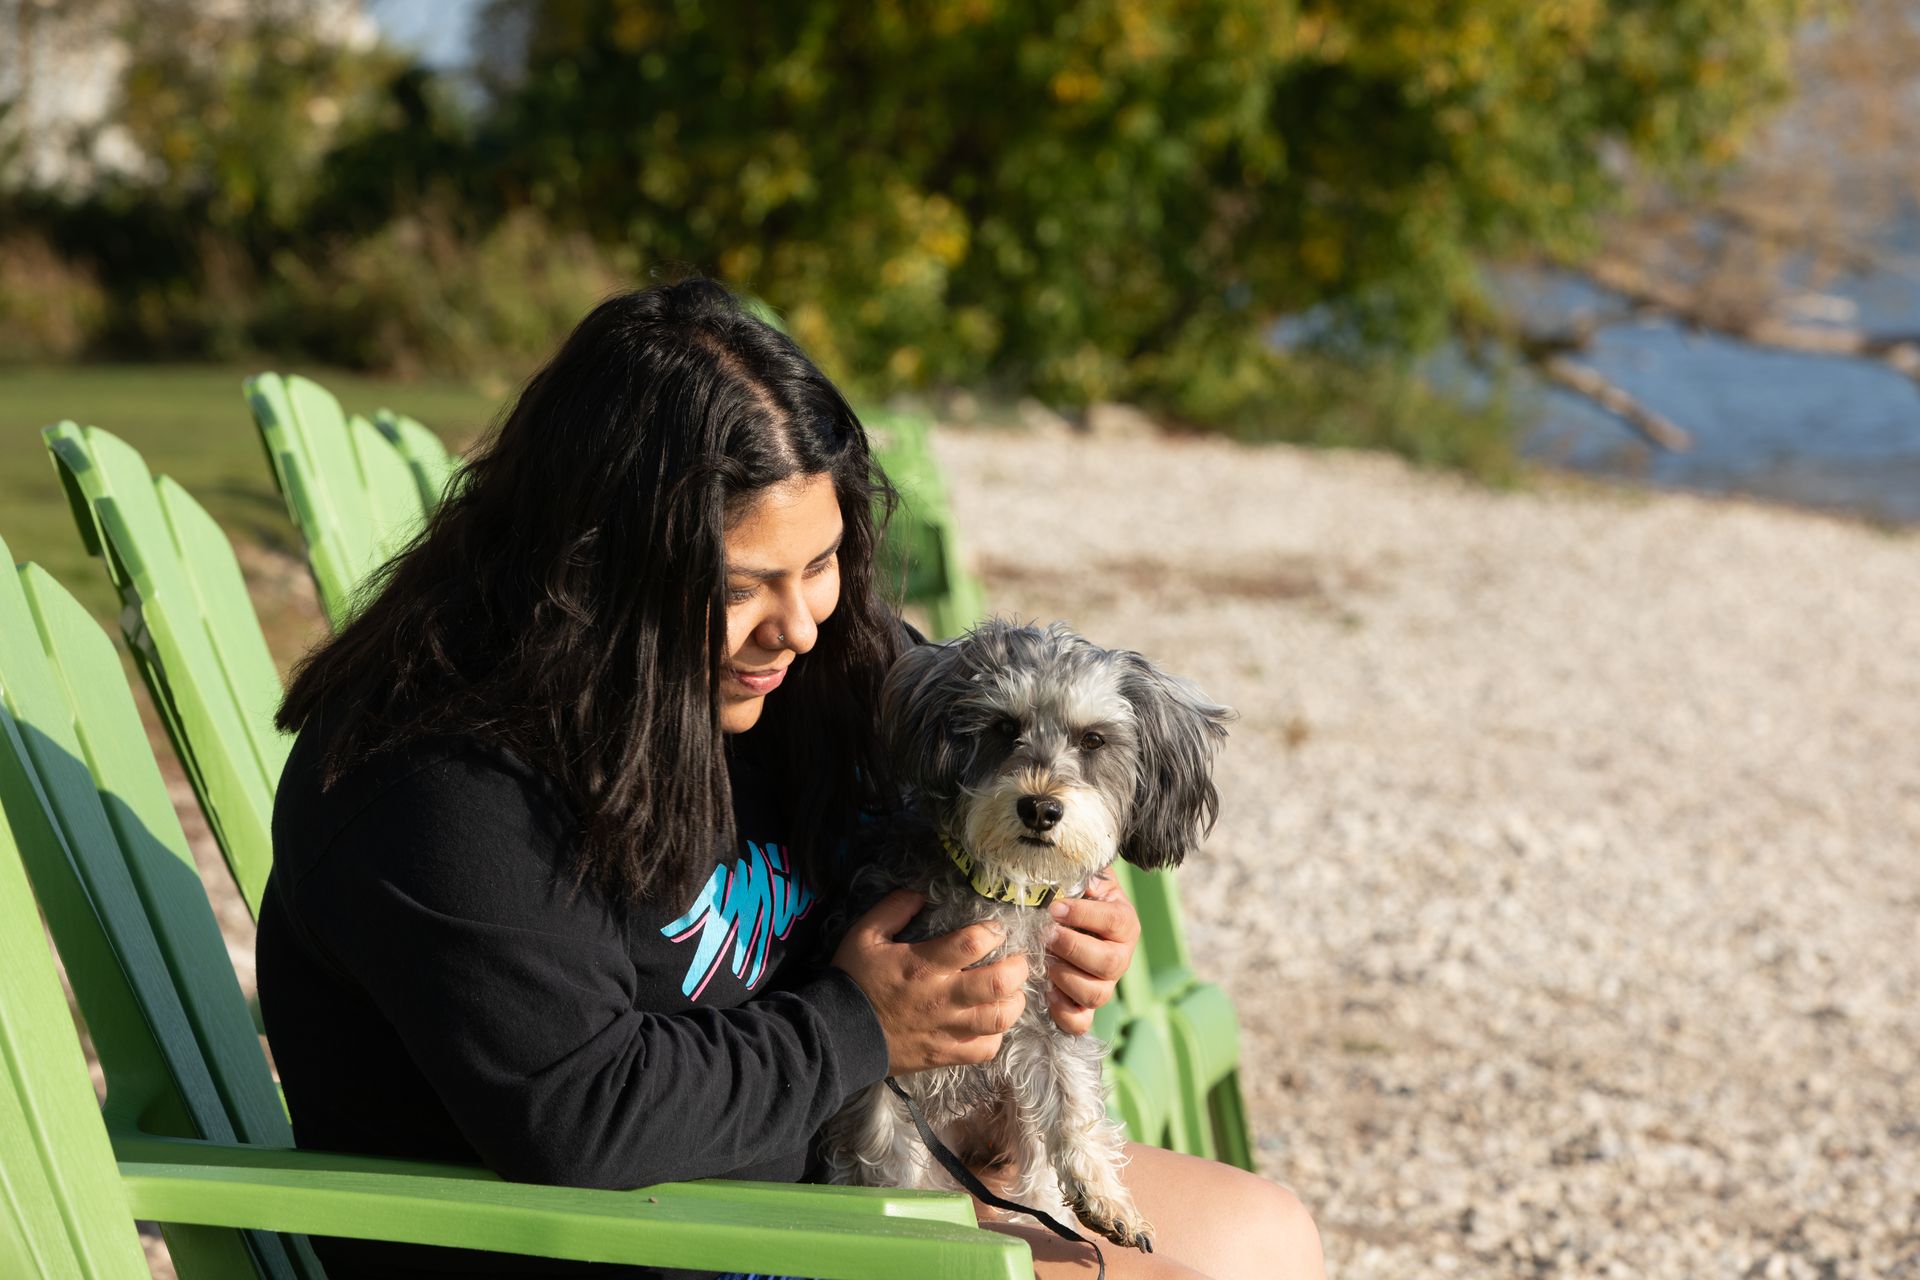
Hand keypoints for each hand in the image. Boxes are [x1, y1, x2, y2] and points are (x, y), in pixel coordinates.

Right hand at [833, 889, 1029, 1074]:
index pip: (974, 943)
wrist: (837, 1035)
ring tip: (1011, 991)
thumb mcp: (864, 935)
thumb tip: (919, 893)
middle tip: (1016, 960)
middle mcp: (942, 997)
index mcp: (924, 965)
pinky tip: (991, 1022)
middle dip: (1017, 967)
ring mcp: (947, 1029)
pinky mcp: (946, 1054)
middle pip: (999, 982)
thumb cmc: (854, 981)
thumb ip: (893, 909)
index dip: (993, 931)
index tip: (996, 929)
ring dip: (1015, 1001)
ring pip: (1000, 1018)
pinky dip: (997, 1035)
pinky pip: (986, 1049)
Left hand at [1044, 868, 1138, 1034]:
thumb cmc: (1078, 900)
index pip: (1114, 922)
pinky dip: (1063, 1011)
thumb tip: (1077, 875)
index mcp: (1124, 923)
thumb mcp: (1086, 881)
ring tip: (1045, 960)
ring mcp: (1105, 985)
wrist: (1071, 923)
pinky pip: (1081, 1022)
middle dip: (1072, 948)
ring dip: (1065, 977)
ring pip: (1095, 994)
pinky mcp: (1086, 1006)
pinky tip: (1048, 991)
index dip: (1083, 916)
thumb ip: (1085, 875)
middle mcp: (1120, 957)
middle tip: (1046, 936)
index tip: (1055, 908)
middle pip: (1108, 962)